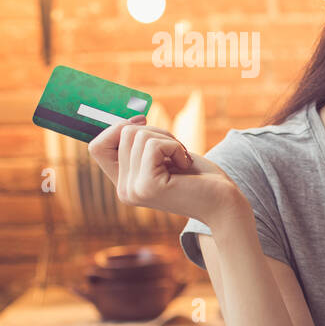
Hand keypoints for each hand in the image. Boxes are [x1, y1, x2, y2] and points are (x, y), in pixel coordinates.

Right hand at [88, 115, 236, 223]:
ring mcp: (133, 190)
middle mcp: (123, 190)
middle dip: (156, 132)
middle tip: (177, 151)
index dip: (116, 128)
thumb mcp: (167, 157)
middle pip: (122, 134)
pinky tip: (186, 164)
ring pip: (137, 136)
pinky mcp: (148, 186)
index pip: (96, 146)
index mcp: (124, 184)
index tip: (143, 123)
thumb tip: (130, 120)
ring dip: (168, 139)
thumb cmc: (202, 179)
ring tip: (182, 160)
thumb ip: (143, 145)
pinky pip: (153, 145)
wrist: (226, 204)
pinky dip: (174, 146)